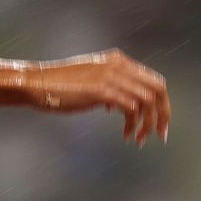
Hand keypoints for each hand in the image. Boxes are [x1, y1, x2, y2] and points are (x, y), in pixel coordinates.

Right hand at [24, 51, 170, 146]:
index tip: (158, 124)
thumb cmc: (58, 86)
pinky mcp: (102, 91)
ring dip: (147, 124)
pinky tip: (125, 135)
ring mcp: (111, 77)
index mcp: (118, 61)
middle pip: (158, 89)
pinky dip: (133, 124)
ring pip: (147, 102)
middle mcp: (119, 65)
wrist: (36, 83)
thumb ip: (107, 87)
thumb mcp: (89, 81)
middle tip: (160, 135)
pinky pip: (131, 109)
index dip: (162, 103)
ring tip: (138, 139)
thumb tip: (117, 106)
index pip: (154, 80)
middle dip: (163, 114)